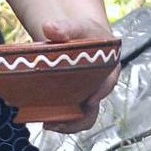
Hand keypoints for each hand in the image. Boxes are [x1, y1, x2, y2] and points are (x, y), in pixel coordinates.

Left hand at [38, 18, 119, 133]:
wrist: (79, 37)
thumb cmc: (84, 33)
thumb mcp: (78, 27)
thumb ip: (66, 27)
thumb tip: (48, 27)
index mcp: (108, 69)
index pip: (107, 83)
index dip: (100, 92)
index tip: (89, 101)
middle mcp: (99, 87)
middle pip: (94, 109)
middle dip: (77, 119)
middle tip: (57, 122)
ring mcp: (86, 95)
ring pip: (82, 117)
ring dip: (66, 124)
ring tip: (47, 124)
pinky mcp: (73, 99)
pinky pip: (70, 114)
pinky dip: (58, 118)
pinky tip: (41, 117)